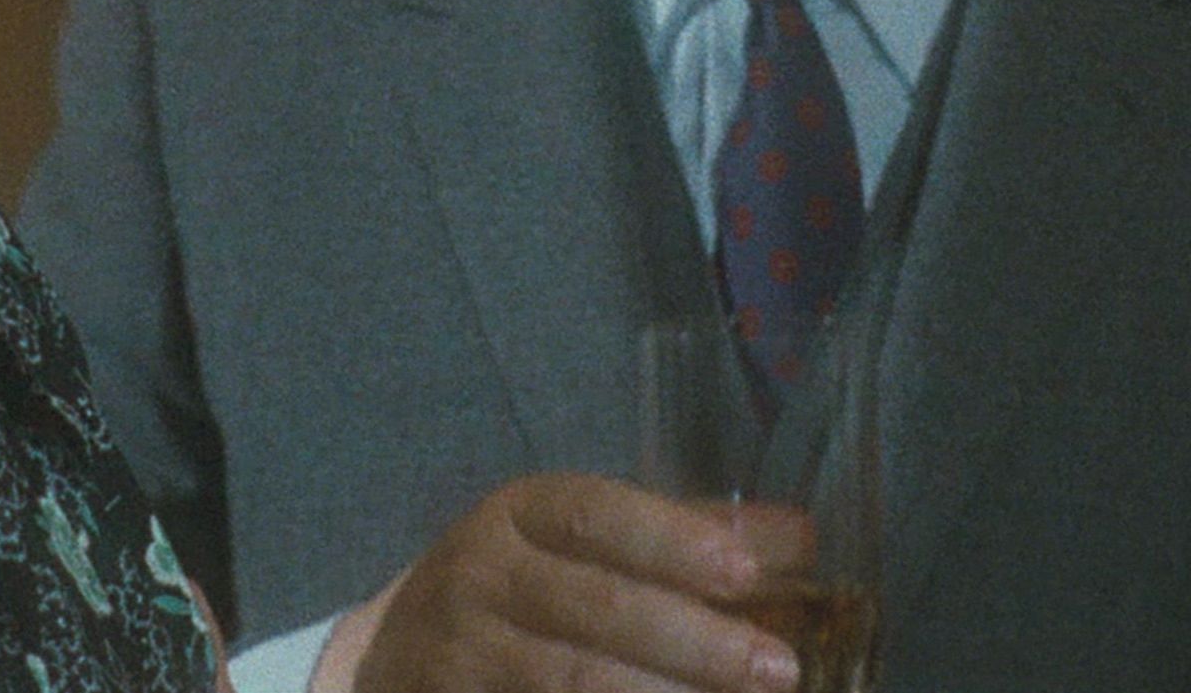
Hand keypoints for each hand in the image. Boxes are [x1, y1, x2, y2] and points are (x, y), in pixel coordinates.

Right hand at [326, 473, 811, 692]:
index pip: (596, 515)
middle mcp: (481, 577)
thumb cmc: (519, 590)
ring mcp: (462, 656)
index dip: (672, 541)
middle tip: (779, 671)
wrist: (389, 660)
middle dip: (693, 642)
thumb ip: (685, 536)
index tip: (747, 577)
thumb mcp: (582, 544)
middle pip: (594, 609)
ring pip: (568, 681)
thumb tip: (801, 538)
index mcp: (519, 516)